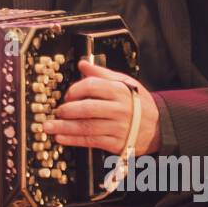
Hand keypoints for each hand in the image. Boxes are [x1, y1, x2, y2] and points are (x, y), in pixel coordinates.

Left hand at [43, 60, 161, 154]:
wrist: (158, 127)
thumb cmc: (138, 103)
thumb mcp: (125, 83)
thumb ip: (102, 73)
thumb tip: (82, 63)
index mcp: (119, 91)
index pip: (92, 86)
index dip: (75, 90)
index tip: (67, 95)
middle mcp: (119, 109)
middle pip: (88, 108)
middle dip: (67, 111)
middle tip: (56, 112)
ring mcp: (118, 127)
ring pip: (87, 127)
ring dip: (65, 128)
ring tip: (49, 127)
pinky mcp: (116, 143)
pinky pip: (91, 141)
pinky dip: (74, 140)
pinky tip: (61, 137)